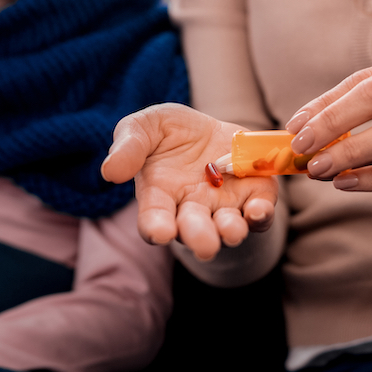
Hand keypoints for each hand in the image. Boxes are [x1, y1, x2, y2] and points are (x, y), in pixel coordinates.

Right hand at [101, 103, 278, 260]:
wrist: (210, 127)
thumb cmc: (170, 133)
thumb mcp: (145, 126)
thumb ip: (129, 145)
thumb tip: (110, 172)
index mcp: (160, 197)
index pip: (154, 220)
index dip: (156, 228)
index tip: (160, 232)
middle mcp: (192, 209)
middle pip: (194, 231)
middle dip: (199, 238)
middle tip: (204, 244)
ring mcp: (224, 206)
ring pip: (228, 228)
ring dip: (231, 231)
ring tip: (232, 230)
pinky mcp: (254, 196)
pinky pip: (259, 214)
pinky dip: (261, 215)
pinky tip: (259, 209)